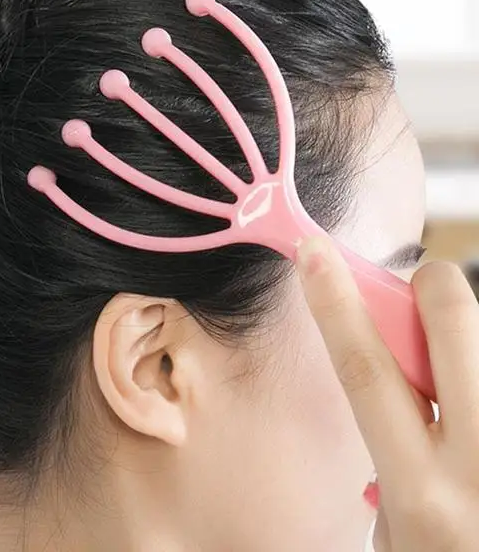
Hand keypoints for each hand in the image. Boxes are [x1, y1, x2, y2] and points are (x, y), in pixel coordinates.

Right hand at [297, 237, 478, 551]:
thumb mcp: (399, 532)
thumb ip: (396, 455)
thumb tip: (407, 383)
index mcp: (421, 491)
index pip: (364, 368)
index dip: (333, 301)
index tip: (313, 252)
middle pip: (452, 322)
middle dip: (431, 284)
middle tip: (421, 296)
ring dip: (469, 348)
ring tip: (463, 389)